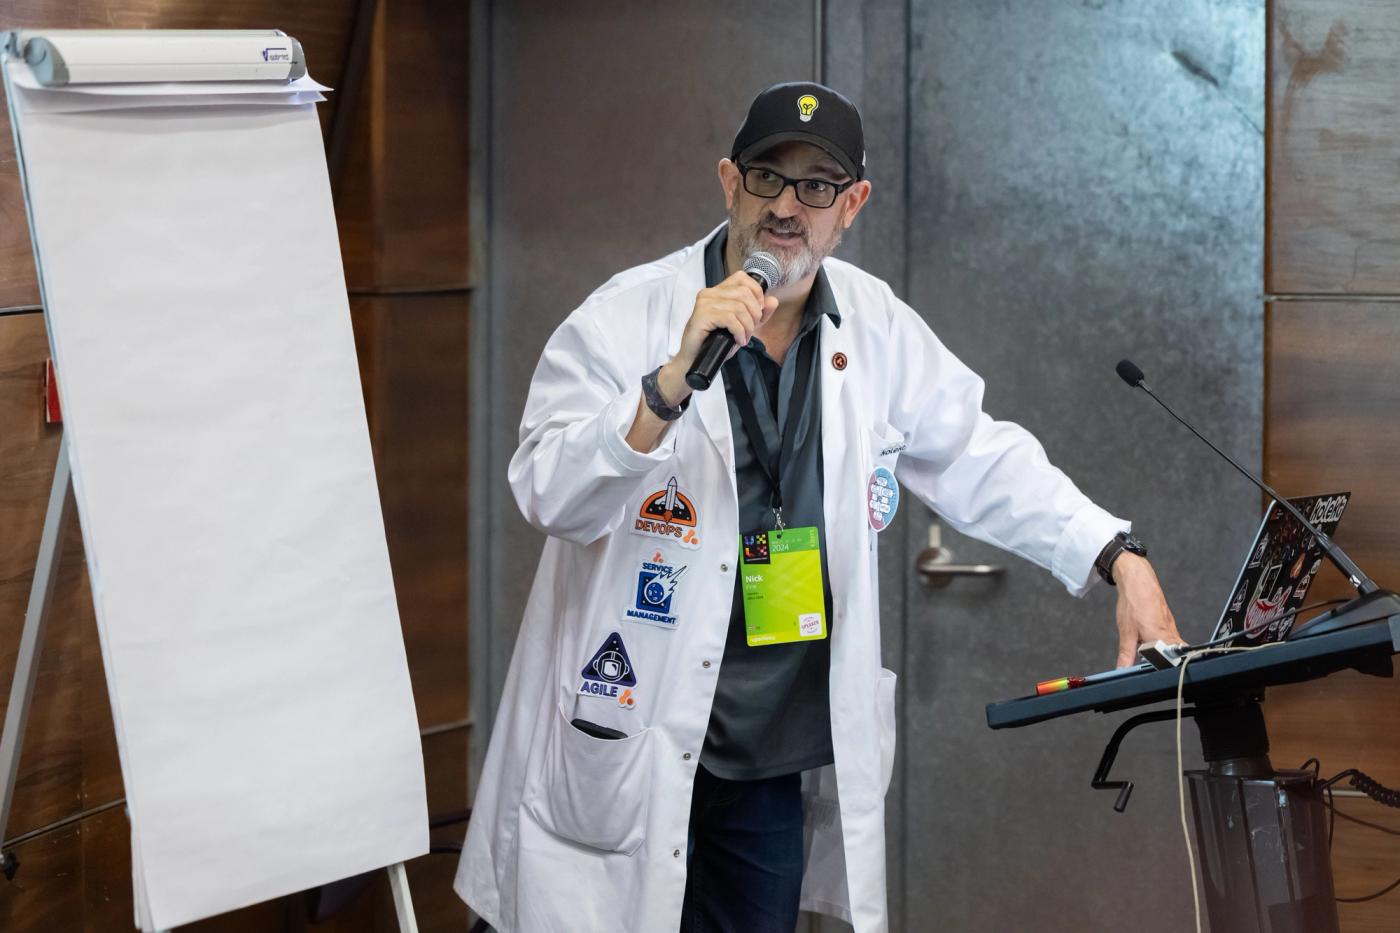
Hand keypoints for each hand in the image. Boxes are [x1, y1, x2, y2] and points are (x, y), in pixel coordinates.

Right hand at [659, 270, 778, 403]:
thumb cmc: (715, 342)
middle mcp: (709, 293)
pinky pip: (730, 319)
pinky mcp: (702, 315)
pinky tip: (738, 340)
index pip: (742, 278)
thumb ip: (759, 314)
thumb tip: (773, 301)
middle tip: (750, 330)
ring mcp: (704, 303)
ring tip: (743, 338)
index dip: (756, 293)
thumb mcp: (742, 326)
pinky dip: (739, 331)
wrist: (693, 360)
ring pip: (739, 307)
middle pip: (744, 293)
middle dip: (755, 314)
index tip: (757, 312)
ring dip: (747, 326)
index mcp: (718, 291)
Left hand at [1110, 554, 1183, 667]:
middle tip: (1153, 666)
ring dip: (1163, 653)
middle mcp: (1170, 634)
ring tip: (1150, 655)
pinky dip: (1162, 643)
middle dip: (1165, 663)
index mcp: (1161, 638)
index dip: (1162, 670)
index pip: (1170, 662)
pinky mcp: (1169, 623)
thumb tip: (1123, 669)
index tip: (1155, 675)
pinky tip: (1150, 642)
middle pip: (1174, 656)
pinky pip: (1169, 638)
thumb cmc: (1133, 602)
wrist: (1138, 580)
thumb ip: (1126, 654)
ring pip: (1172, 647)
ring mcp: (1171, 628)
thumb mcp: (1126, 632)